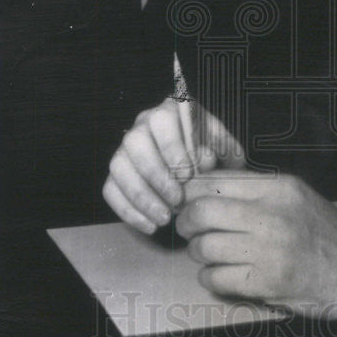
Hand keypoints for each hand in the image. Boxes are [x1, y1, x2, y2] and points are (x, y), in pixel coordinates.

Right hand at [102, 99, 244, 233]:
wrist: (201, 171)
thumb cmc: (213, 153)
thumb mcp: (225, 147)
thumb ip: (223, 149)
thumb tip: (206, 159)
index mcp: (170, 111)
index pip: (162, 120)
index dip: (171, 146)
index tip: (187, 173)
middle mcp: (142, 125)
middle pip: (135, 142)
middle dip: (156, 174)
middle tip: (177, 200)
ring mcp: (125, 149)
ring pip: (119, 167)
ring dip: (141, 196)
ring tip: (165, 218)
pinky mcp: (116, 174)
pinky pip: (110, 190)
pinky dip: (128, 211)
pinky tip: (150, 226)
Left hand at [176, 172, 336, 325]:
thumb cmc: (324, 233)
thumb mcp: (296, 195)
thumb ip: (255, 188)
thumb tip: (204, 186)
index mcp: (278, 187)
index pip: (214, 181)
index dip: (191, 192)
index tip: (189, 202)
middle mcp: (272, 215)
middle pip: (201, 212)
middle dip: (186, 223)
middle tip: (189, 230)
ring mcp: (269, 250)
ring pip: (204, 247)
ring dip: (199, 252)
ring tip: (210, 253)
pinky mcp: (266, 283)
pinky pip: (214, 277)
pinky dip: (210, 277)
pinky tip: (223, 274)